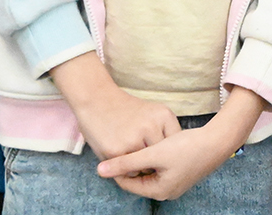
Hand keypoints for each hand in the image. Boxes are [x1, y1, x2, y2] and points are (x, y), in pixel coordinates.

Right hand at [49, 52, 178, 159]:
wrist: (96, 99)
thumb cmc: (125, 110)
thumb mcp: (152, 114)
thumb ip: (163, 132)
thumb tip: (173, 159)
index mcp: (164, 116)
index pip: (175, 145)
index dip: (166, 153)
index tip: (158, 155)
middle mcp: (152, 127)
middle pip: (161, 157)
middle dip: (153, 162)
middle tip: (142, 159)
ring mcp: (134, 139)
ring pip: (146, 167)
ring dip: (139, 167)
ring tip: (130, 155)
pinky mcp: (117, 151)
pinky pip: (128, 172)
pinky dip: (125, 169)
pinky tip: (119, 156)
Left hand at [97, 84, 265, 200]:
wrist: (220, 140)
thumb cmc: (188, 147)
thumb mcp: (154, 154)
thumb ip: (126, 162)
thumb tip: (100, 171)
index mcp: (158, 191)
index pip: (128, 183)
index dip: (117, 167)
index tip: (110, 149)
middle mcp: (167, 191)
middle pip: (139, 177)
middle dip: (131, 163)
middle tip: (123, 144)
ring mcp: (176, 182)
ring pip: (150, 171)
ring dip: (143, 158)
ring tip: (139, 142)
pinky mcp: (183, 172)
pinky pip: (161, 167)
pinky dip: (155, 157)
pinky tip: (155, 143)